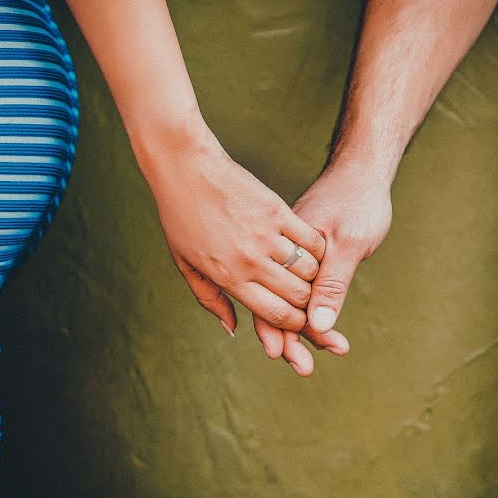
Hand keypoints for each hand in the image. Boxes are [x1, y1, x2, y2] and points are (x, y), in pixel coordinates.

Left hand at [143, 120, 325, 334]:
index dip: (293, 322)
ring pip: (308, 269)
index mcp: (228, 278)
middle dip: (306, 302)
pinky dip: (317, 249)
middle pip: (297, 295)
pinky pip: (310, 240)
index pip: (275, 313)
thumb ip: (211, 299)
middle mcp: (249, 261)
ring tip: (308, 273)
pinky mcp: (276, 211)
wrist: (185, 169)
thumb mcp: (187, 264)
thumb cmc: (181, 217)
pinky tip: (313, 249)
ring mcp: (265, 236)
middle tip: (307, 296)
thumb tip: (232, 328)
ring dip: (313, 275)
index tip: (298, 319)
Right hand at [252, 159, 392, 374]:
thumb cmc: (359, 202)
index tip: (288, 358)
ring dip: (306, 329)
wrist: (364, 170)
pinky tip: (324, 328)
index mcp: (289, 253)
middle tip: (304, 369)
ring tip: (326, 351)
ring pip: (294, 300)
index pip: (275, 301)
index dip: (280, 332)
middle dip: (291, 339)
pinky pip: (306, 289)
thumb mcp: (350, 244)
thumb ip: (333, 284)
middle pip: (279, 305)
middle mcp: (288, 256)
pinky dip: (315, 310)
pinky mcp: (310, 255)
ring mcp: (298, 255)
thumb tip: (318, 325)